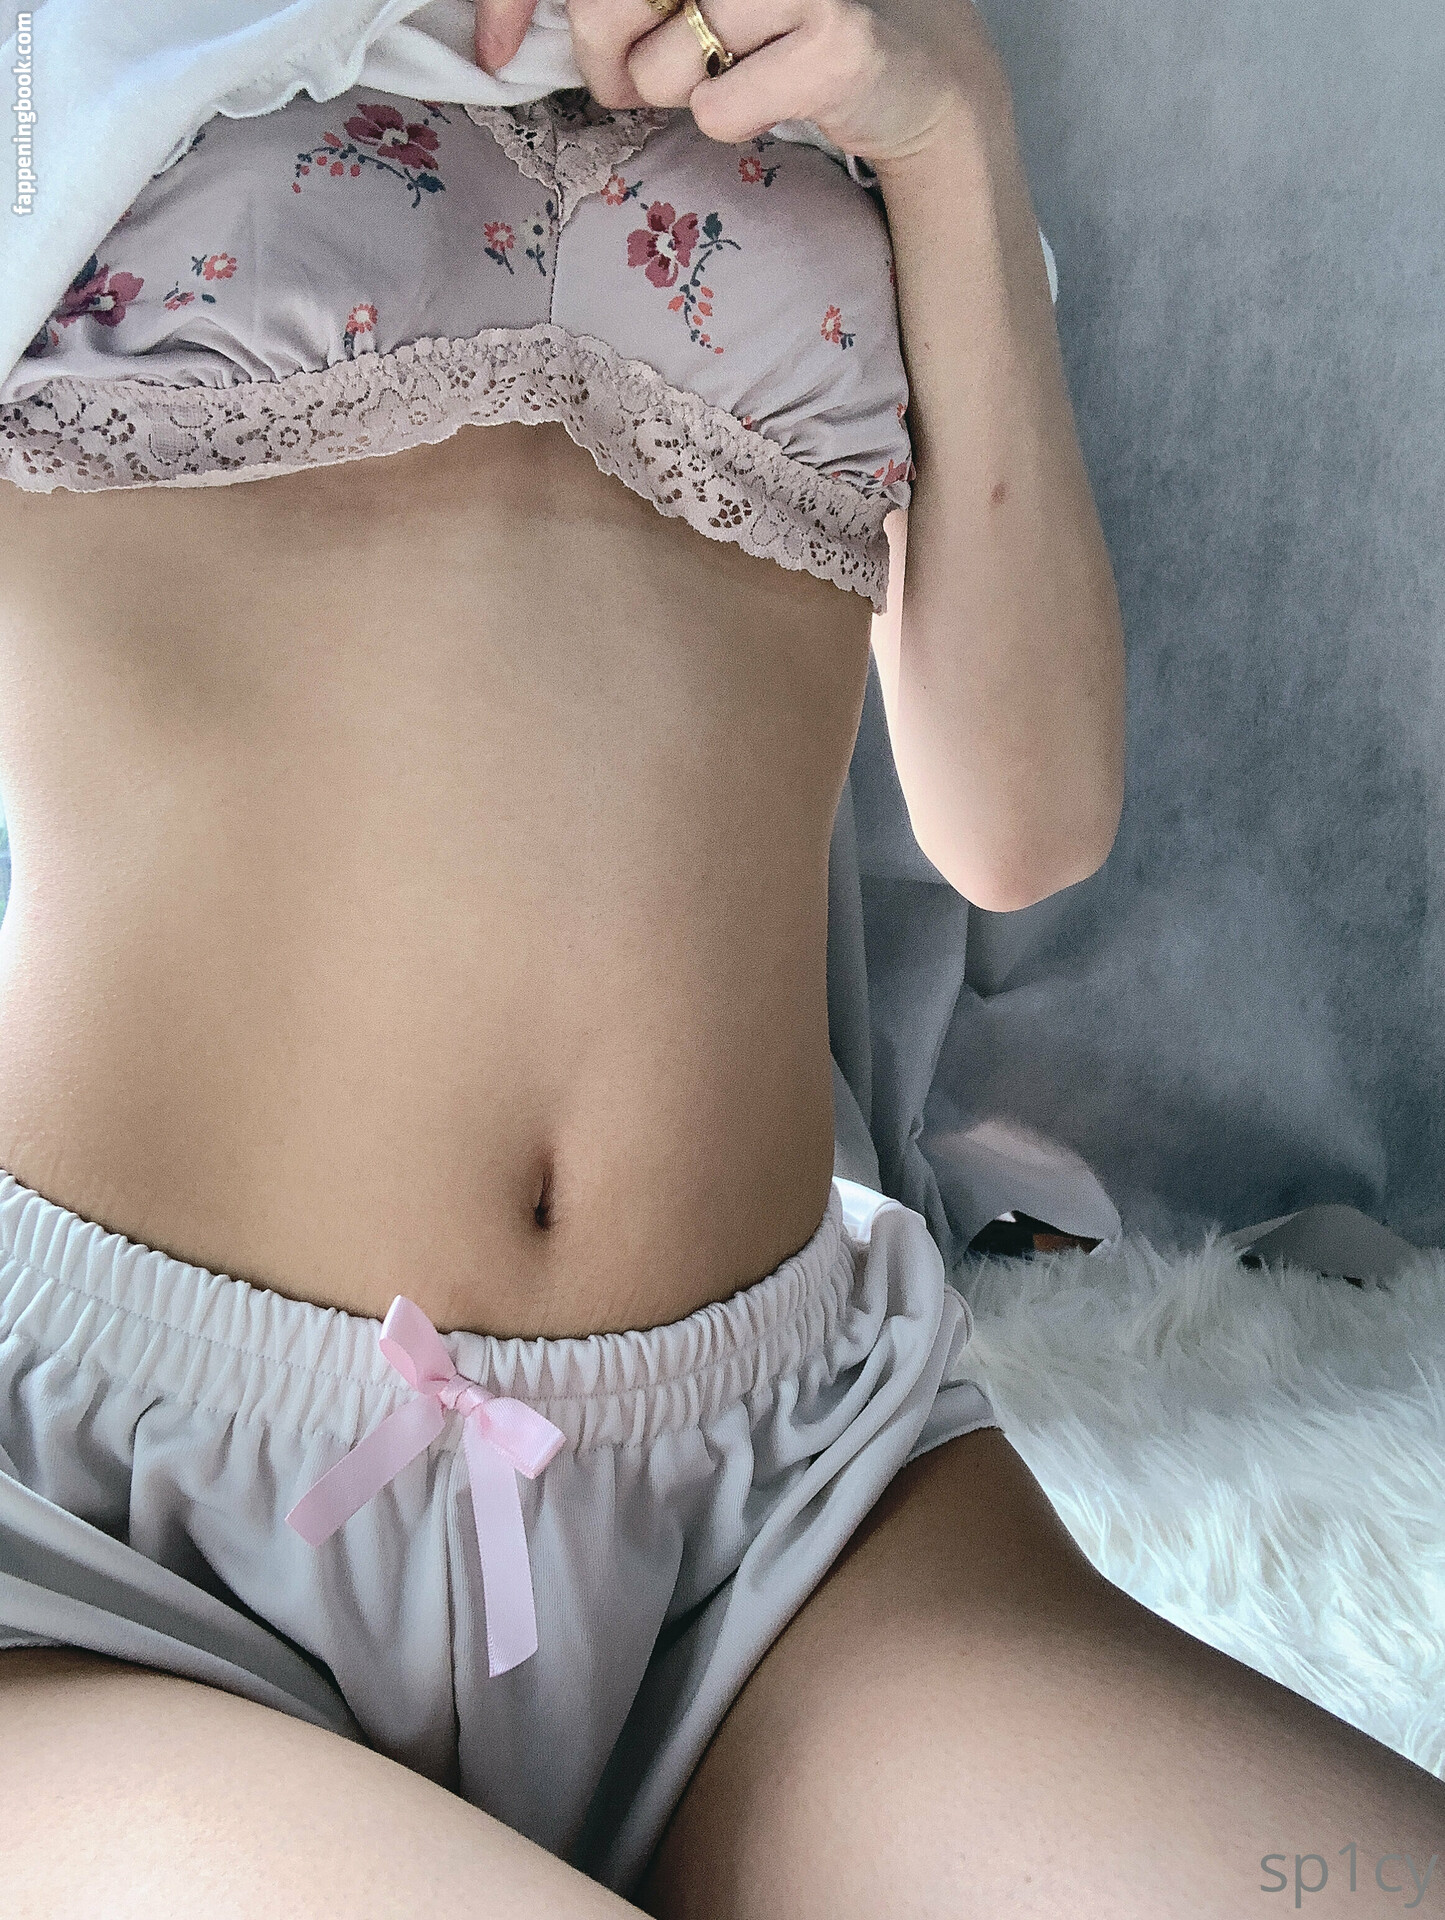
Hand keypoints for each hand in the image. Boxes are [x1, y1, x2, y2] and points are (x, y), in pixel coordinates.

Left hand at [472, 0, 1005, 166]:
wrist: (912, 67)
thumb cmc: (780, 27)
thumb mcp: (694, 2)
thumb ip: (624, 3)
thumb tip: (500, 38)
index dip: (515, 1)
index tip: (490, 51)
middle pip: (608, 8)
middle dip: (605, 66)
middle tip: (632, 81)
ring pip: (663, 71)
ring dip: (680, 96)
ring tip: (731, 72)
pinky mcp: (834, 40)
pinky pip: (720, 113)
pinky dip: (732, 124)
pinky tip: (773, 95)